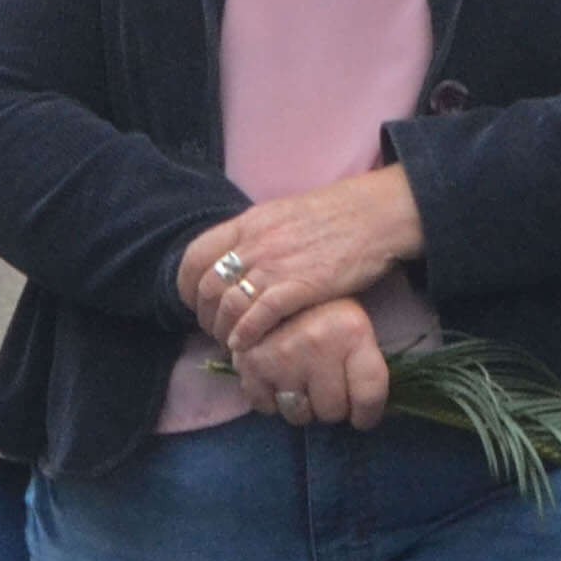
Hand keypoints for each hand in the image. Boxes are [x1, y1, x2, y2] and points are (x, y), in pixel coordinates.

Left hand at [181, 169, 428, 355]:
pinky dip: (246, 334)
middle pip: (207, 285)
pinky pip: (259, 315)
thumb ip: (256, 235)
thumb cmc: (334, 215)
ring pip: (229, 304)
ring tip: (230, 343)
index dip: (186, 285)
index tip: (194, 302)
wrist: (374, 215)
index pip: (195, 255)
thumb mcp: (283, 215)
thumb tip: (236, 257)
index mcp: (249, 223)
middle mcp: (255, 243)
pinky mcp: (300, 286)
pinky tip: (246, 345)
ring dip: (223, 330)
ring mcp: (276, 265)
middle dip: (204, 315)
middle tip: (213, 330)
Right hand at [231, 297, 392, 430]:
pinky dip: (271, 400)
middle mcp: (318, 344)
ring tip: (303, 382)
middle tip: (327, 387)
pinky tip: (278, 379)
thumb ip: (364, 364)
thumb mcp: (355, 324)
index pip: (369, 395)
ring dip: (303, 406)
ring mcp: (283, 354)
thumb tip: (364, 416)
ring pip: (299, 414)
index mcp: (352, 332)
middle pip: (333, 411)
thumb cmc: (324, 309)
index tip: (362, 416)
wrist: (276, 277)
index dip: (367, 414)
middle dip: (332, 406)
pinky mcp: (252, 362)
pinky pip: (266, 407)